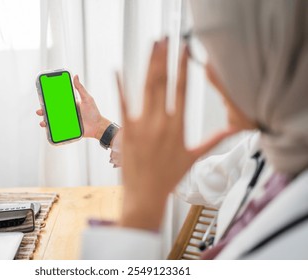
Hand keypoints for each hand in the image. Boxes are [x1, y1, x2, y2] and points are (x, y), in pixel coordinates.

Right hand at [36, 75, 110, 138]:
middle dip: (44, 111)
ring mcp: (67, 121)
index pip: (57, 102)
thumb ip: (80, 88)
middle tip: (39, 111)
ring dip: (46, 121)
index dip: (49, 100)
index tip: (42, 98)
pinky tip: (47, 129)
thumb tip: (76, 76)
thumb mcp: (86, 99)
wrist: (98, 127)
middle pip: (52, 112)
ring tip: (42, 122)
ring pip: (53, 121)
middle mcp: (67, 113)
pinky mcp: (68, 130)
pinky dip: (51, 130)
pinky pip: (58, 130)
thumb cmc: (94, 112)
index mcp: (70, 104)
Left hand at [117, 38, 236, 230]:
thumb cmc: (169, 177)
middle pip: (163, 82)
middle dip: (163, 58)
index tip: (183, 50)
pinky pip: (123, 103)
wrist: (145, 194)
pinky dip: (120, 85)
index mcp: (178, 126)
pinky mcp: (127, 130)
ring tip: (151, 46)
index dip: (183, 67)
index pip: (182, 90)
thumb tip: (233, 130)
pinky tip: (118, 69)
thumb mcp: (194, 157)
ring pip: (146, 88)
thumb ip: (214, 139)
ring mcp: (142, 125)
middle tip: (165, 39)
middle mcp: (161, 122)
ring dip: (149, 64)